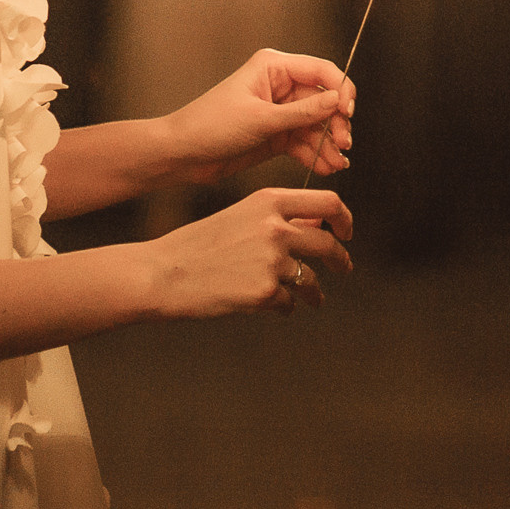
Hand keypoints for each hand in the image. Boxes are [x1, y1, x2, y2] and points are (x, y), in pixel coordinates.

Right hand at [149, 187, 352, 316]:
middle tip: (344, 267)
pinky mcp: (265, 292)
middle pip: (328, 244)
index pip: (327, 202)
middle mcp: (276, 227)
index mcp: (269, 201)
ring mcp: (272, 261)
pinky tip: (271, 306)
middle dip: (341, 260)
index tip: (345, 233)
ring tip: (313, 300)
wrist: (164, 273)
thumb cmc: (199, 244)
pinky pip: (288, 303)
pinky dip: (283, 307)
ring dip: (315, 292)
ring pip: (311, 280)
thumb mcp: (240, 217)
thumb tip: (316, 228)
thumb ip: (277, 220)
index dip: (344, 218)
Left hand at [165, 49, 356, 183]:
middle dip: (335, 123)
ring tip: (336, 164)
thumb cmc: (210, 126)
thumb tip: (337, 102)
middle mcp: (280, 85)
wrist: (183, 154)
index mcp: (273, 67)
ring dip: (328, 143)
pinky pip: (304, 141)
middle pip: (324, 100)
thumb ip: (302, 113)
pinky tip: (324, 167)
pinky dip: (315, 154)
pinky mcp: (276, 134)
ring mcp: (279, 111)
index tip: (348, 114)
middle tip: (343, 144)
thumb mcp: (261, 119)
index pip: (321, 71)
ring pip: (316, 124)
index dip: (341, 90)